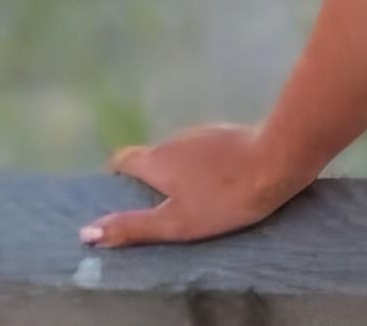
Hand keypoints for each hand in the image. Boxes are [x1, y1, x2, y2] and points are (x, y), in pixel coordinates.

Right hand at [79, 121, 307, 248]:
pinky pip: (206, 152)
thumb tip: (86, 233)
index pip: (123, 160)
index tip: (115, 196)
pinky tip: (218, 185)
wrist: (279, 160)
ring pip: (181, 153)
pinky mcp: (230, 134)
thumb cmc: (224, 197)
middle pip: (152, 157)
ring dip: (178, 172)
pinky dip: (203, 167)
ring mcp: (205, 133)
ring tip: (187, 200)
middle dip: (148, 179)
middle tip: (153, 207)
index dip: (115, 177)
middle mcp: (175, 139)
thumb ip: (132, 227)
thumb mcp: (175, 222)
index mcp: (157, 158)